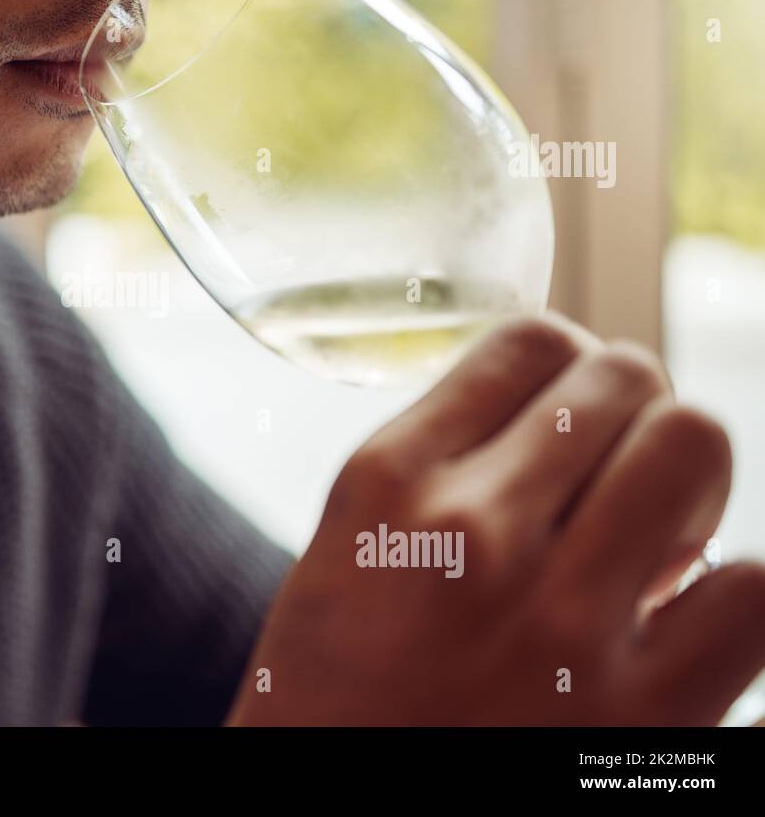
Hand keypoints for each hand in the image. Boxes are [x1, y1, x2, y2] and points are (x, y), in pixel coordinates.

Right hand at [228, 315, 764, 724]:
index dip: (571, 357)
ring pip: (693, 445)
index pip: (529, 340)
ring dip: (686, 476)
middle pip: (622, 378)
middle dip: (634, 407)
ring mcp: (559, 619)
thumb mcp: (345, 549)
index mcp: (388, 483)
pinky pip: (750, 587)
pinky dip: (728, 589)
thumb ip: (435, 467)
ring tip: (654, 528)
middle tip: (614, 466)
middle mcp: (472, 530)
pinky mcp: (638, 713)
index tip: (570, 402)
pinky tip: (677, 613)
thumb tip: (560, 415)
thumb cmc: (331, 694)